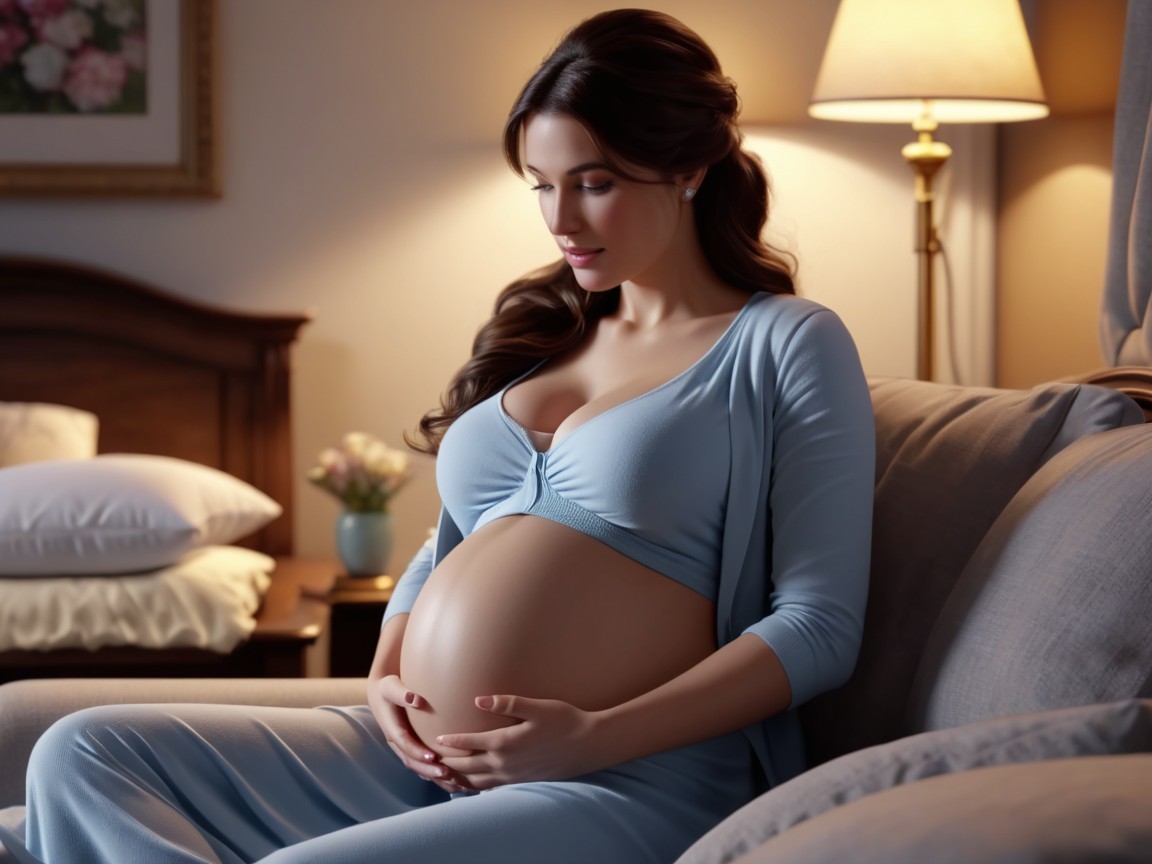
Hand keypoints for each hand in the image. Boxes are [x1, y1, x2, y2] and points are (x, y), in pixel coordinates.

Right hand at [366, 674, 465, 792]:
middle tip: (447, 773)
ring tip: (452, 781)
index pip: (404, 743)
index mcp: (391, 728)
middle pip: (411, 761)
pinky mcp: (409, 748)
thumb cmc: (388, 688)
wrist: (381, 694)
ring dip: (433, 775)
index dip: (418, 751)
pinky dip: (433, 774)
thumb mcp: (391, 687)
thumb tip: (415, 698)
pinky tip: (450, 780)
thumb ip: (402, 693)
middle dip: (428, 769)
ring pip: (416, 766)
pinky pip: (421, 764)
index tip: (433, 756)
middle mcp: (396, 742)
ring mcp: (402, 747)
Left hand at [435, 695, 600, 789]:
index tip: (436, 737)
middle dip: (446, 763)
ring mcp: (513, 776)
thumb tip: (479, 700)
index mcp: (506, 743)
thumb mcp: (538, 707)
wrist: (588, 746)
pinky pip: (490, 789)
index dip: (451, 740)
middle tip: (430, 759)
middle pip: (466, 767)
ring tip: (443, 775)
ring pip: (476, 783)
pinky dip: (474, 787)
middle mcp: (505, 764)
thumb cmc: (565, 721)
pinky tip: (470, 784)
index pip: (469, 744)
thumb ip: (507, 703)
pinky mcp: (521, 782)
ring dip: (457, 779)